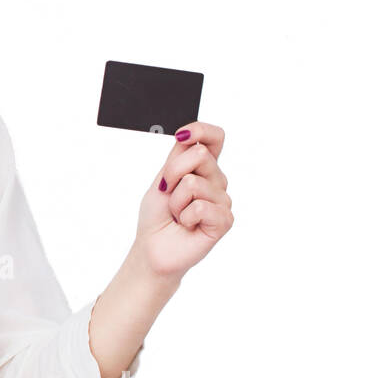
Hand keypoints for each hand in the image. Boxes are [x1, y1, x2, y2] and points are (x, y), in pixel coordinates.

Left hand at [134, 121, 233, 278]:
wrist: (153, 248)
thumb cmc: (157, 216)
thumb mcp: (162, 179)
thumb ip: (178, 156)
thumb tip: (187, 136)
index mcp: (203, 168)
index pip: (214, 137)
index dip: (200, 130)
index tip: (181, 136)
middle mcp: (216, 181)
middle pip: (200, 154)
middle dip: (173, 173)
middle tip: (168, 194)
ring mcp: (222, 200)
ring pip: (195, 183)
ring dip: (176, 201)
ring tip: (178, 214)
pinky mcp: (224, 220)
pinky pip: (200, 207)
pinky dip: (185, 217)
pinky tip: (187, 225)